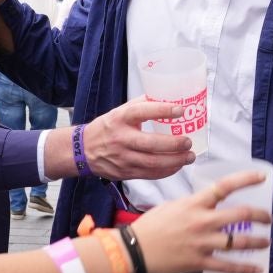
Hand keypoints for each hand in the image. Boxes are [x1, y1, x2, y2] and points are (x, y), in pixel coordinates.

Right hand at [80, 100, 196, 180]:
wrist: (83, 150)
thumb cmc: (107, 128)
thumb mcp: (119, 111)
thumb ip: (142, 105)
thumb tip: (167, 97)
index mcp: (120, 118)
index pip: (141, 112)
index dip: (162, 110)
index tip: (180, 110)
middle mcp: (121, 138)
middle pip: (150, 144)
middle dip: (173, 144)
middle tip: (188, 142)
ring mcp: (123, 158)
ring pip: (153, 163)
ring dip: (175, 161)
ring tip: (189, 156)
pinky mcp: (126, 172)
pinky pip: (150, 174)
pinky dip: (167, 171)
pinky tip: (177, 165)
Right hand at [130, 170, 272, 272]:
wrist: (134, 250)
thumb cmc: (151, 226)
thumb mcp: (173, 206)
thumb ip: (194, 206)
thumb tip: (209, 208)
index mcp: (195, 203)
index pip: (225, 186)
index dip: (247, 179)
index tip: (262, 177)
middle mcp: (203, 221)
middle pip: (242, 214)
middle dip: (261, 215)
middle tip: (268, 218)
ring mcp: (203, 243)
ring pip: (240, 242)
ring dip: (258, 241)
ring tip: (266, 242)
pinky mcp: (200, 262)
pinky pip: (229, 266)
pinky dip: (246, 268)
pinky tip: (257, 268)